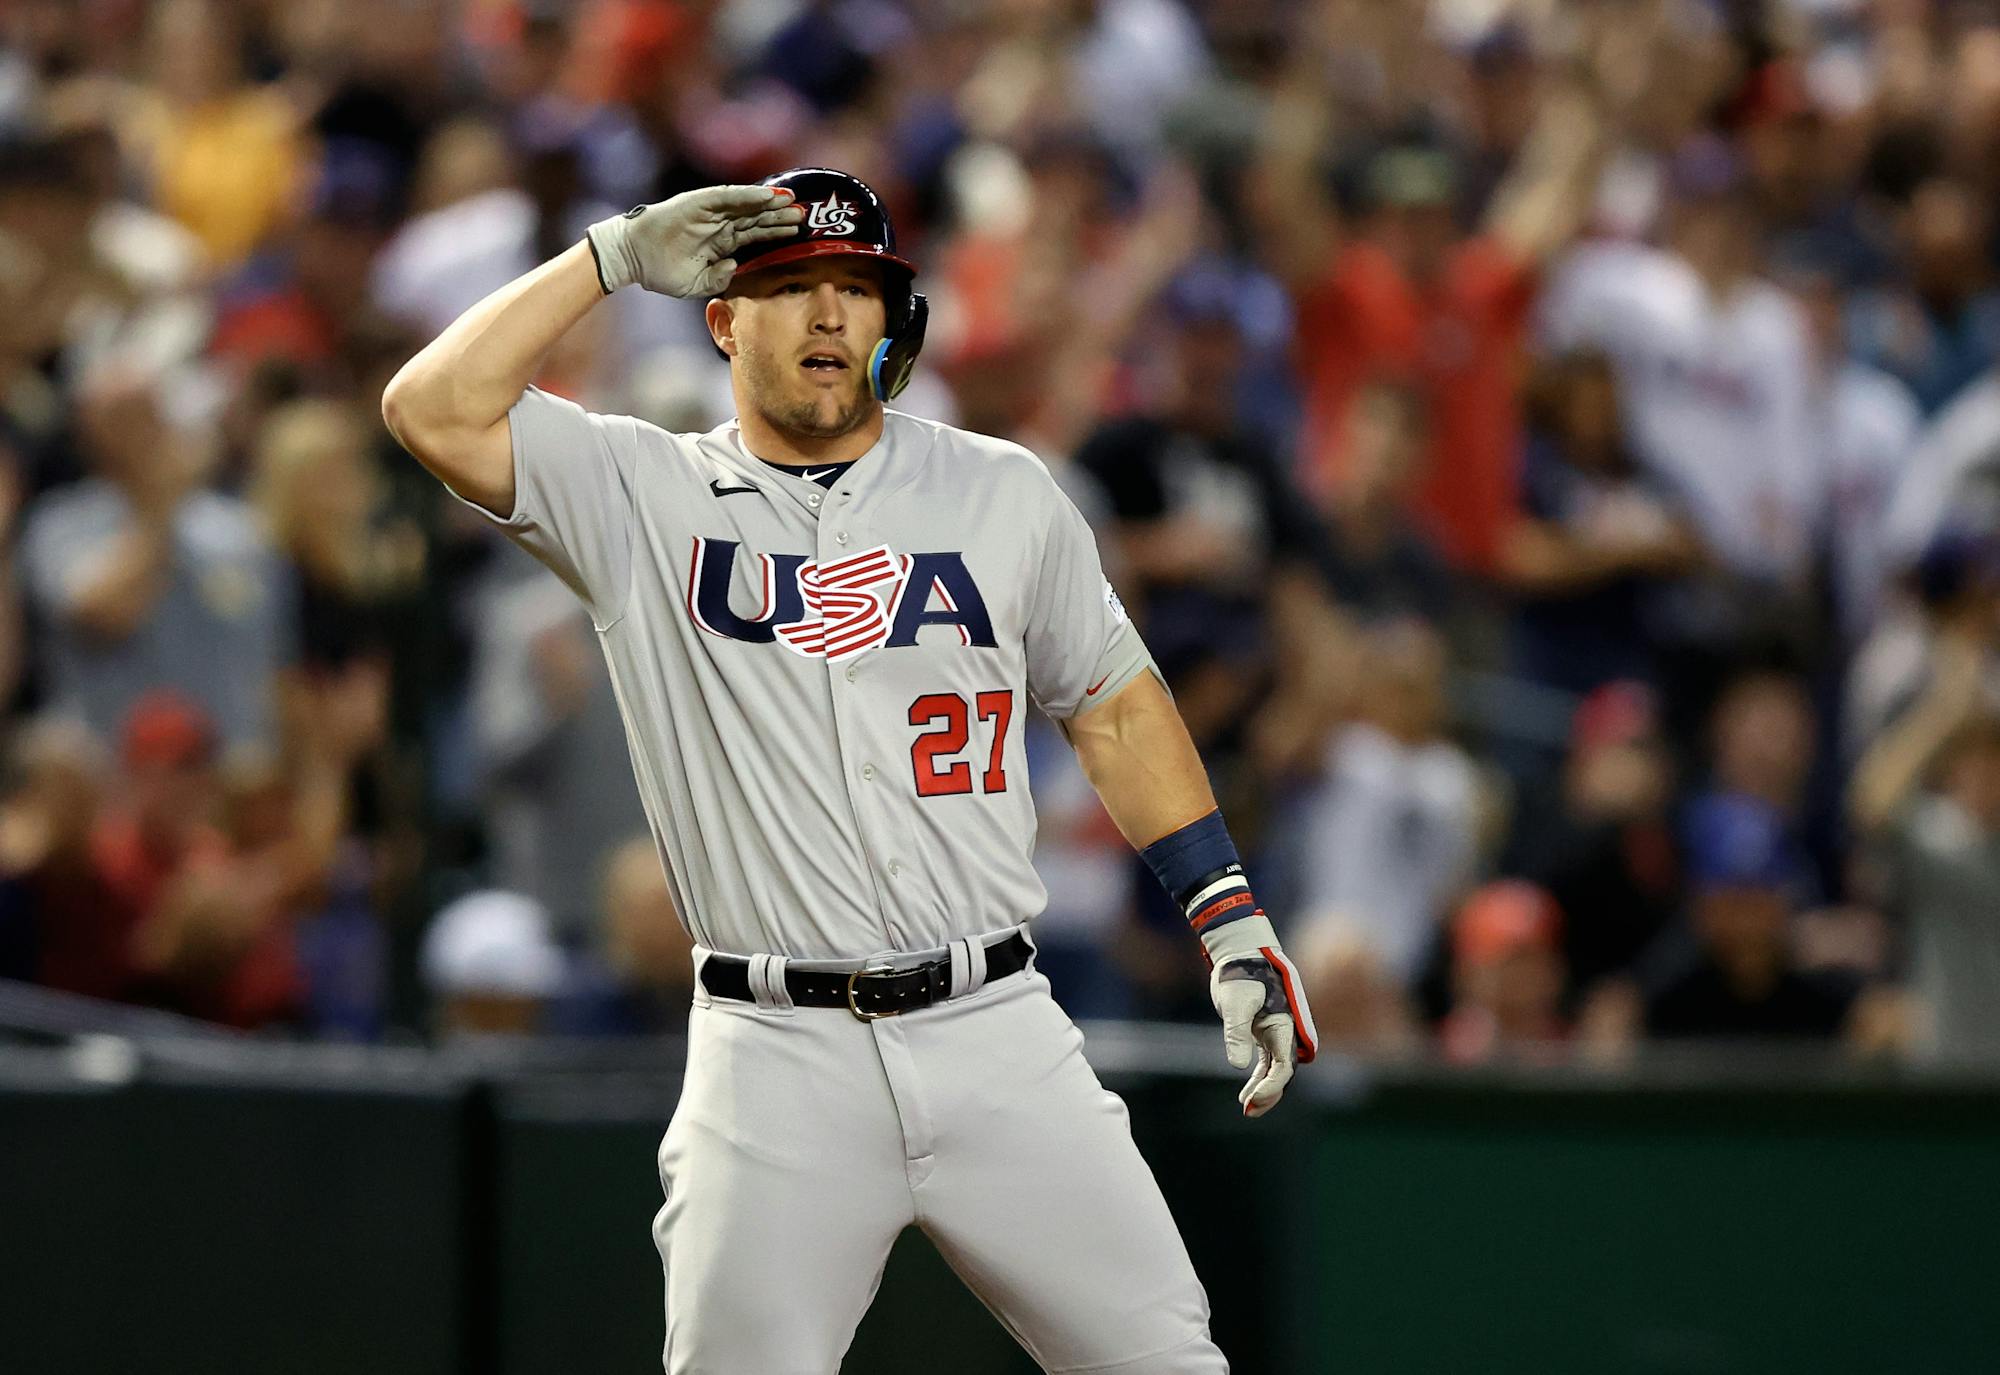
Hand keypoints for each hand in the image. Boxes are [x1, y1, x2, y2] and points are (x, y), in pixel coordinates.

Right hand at [586, 185, 803, 297]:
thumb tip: (736, 267)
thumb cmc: (661, 271)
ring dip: (770, 204)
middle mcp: (719, 224)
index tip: (800, 233)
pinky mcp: (698, 203)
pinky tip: (767, 196)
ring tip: (793, 202)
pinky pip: (727, 197)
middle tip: (808, 215)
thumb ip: (719, 279)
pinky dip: (747, 196)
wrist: (632, 258)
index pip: (755, 235)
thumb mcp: (696, 284)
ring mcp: (709, 212)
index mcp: (721, 243)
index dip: (776, 233)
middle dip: (780, 217)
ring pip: (747, 206)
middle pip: (757, 218)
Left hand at [1200, 913, 1317, 1116]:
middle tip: (1249, 1110)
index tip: (1253, 1099)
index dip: (1272, 1086)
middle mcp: (1285, 1031)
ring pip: (1275, 1069)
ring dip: (1264, 1089)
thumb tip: (1238, 1066)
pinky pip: (1267, 1062)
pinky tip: (1246, 1094)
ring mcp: (1275, 1032)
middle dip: (1269, 1094)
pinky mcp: (1263, 1032)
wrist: (1240, 951)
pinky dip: (1259, 1078)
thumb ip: (1236, 1032)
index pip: (1285, 1065)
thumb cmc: (1240, 973)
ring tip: (1247, 1108)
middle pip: (1283, 1072)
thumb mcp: (1235, 1002)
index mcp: (1285, 1024)